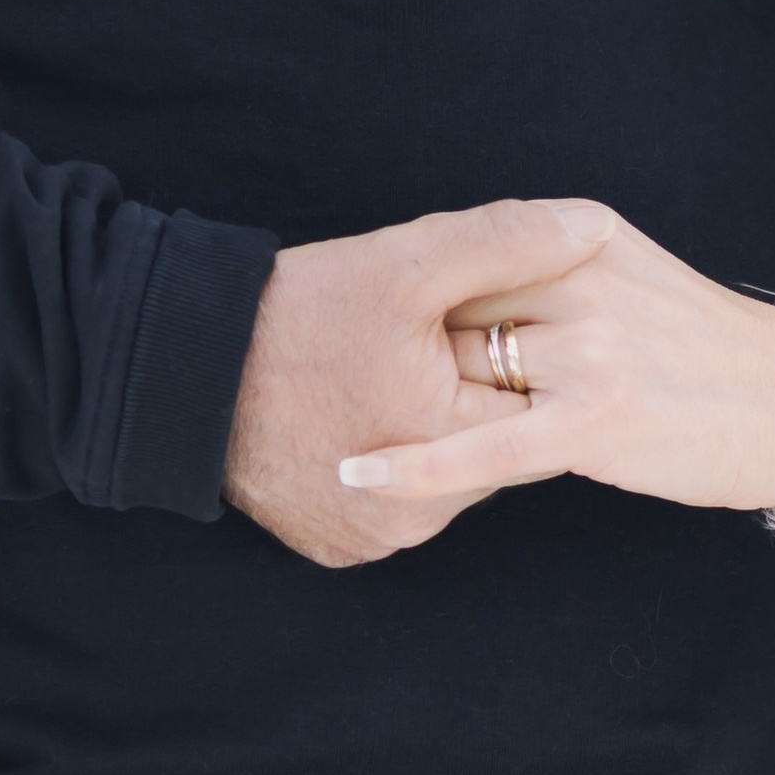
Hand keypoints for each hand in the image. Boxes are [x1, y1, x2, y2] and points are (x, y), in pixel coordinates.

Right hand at [222, 197, 613, 566]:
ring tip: (384, 377)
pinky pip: (394, 503)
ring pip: (446, 478)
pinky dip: (389, 465)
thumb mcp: (407, 261)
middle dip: (471, 397)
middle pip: (491, 449)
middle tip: (420, 348)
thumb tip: (593, 226)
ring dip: (432, 432)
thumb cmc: (297, 313)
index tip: (471, 326)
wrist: (182, 370)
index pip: (533, 406)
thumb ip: (507, 242)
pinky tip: (358, 415)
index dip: (507, 356)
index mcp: (448, 447)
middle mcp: (418, 515)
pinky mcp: (339, 547)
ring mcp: (376, 538)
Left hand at [335, 219, 774, 515]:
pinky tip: (360, 474)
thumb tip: (465, 284)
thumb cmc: (706, 354)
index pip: (469, 253)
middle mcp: (581, 279)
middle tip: (339, 376)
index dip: (411, 299)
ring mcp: (590, 349)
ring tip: (340, 422)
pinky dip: (416, 464)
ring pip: (460, 374)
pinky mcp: (595, 421)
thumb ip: (552, 269)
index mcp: (584, 236)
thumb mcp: (629, 276)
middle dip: (398, 348)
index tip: (359, 322)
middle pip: (451, 309)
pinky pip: (484, 447)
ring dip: (406, 404)